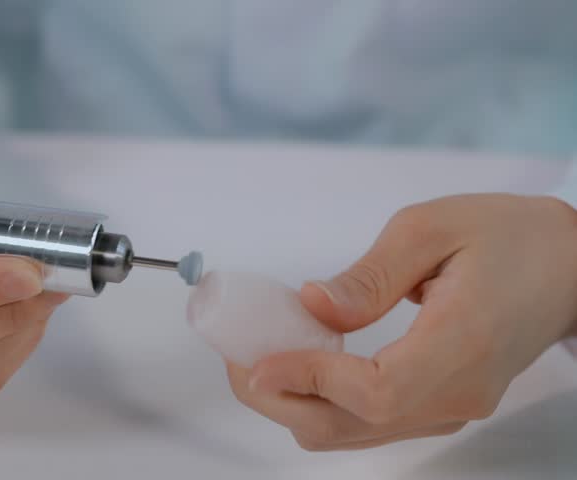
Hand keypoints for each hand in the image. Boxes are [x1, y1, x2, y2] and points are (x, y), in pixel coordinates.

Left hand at [227, 194, 576, 449]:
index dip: (308, 380)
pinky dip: (326, 401)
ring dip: (298, 401)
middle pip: (351, 426)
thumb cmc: (508, 237)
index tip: (257, 359)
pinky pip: (371, 422)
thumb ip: (369, 277)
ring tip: (263, 355)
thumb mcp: (431, 229)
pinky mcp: (443, 405)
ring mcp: (452, 407)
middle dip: (281, 398)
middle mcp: (457, 393)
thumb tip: (312, 306)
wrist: (568, 265)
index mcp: (460, 344)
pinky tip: (305, 362)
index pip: (374, 392)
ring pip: (355, 432)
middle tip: (240, 355)